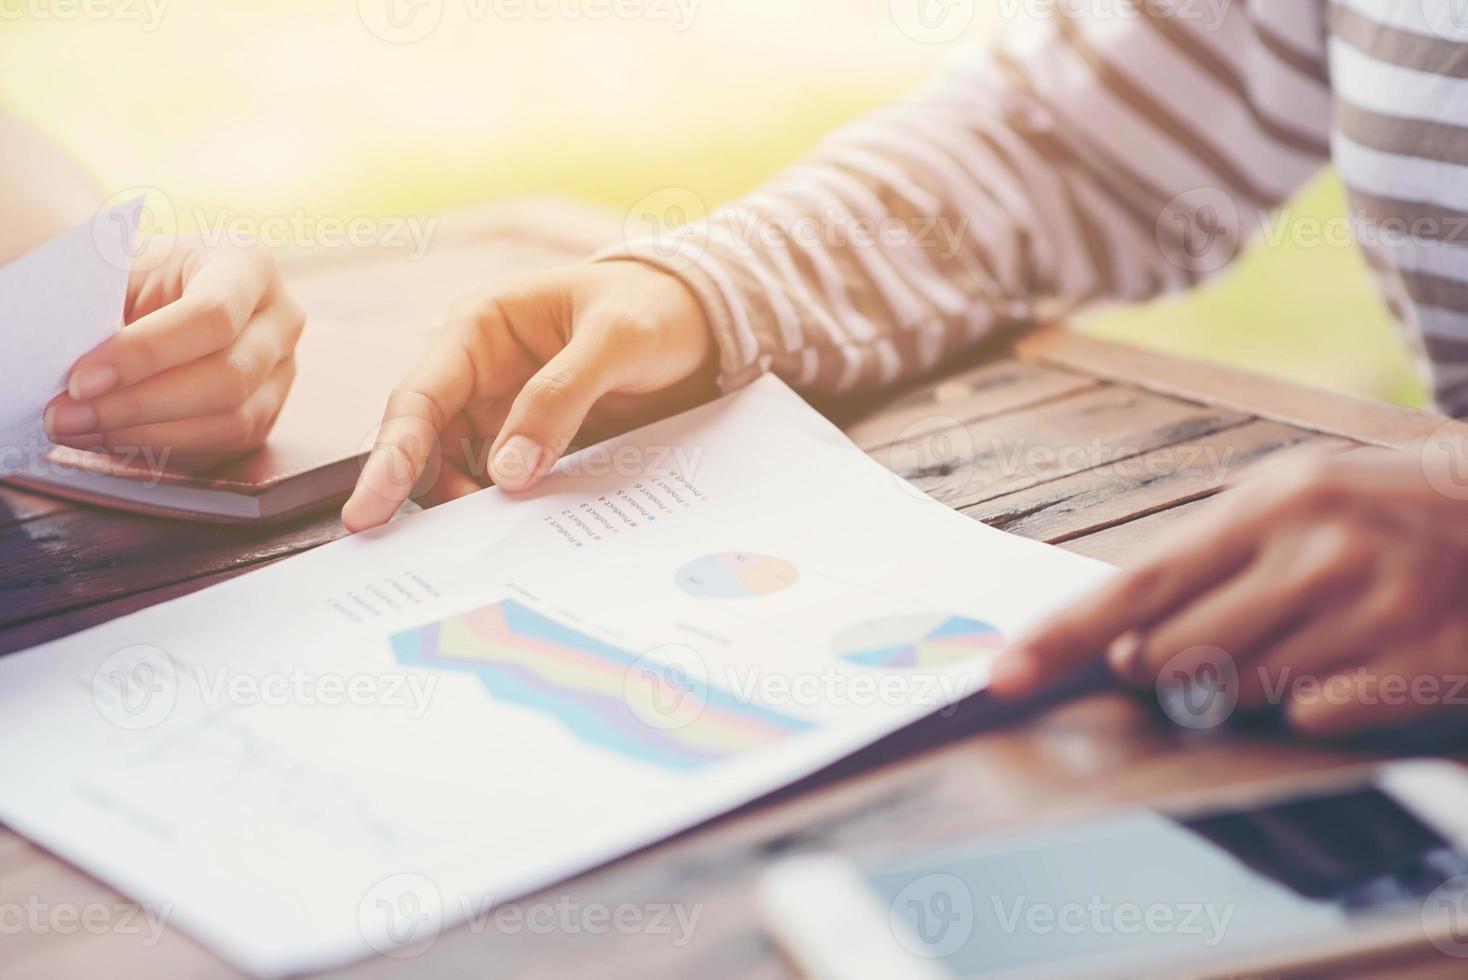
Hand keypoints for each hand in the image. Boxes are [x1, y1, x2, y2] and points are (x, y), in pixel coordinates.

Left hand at [43, 235, 304, 462]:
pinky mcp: (267, 415)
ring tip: (80, 429)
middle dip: (139, 404)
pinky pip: (223, 447)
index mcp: (248, 264)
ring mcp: (282, 373)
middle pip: (227, 377)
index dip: (146, 353)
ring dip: (147, 434)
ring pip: (231, 422)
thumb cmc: (138, 277)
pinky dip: (162, 449)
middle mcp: (280, 320)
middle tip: (67, 415)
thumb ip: (101, 301)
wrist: (160, 296)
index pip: (212, 315)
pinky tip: (110, 439)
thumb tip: (63, 353)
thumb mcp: (121, 266)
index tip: (79, 379)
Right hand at [341, 261, 716, 531]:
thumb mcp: (616, 339)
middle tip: (433, 551)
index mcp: (480, 329)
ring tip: (488, 544)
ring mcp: (505, 411)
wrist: (702, 321)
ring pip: (461, 471)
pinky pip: (506, 483)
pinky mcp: (535, 442)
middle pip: (428, 445)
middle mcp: (480, 373)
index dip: (391, 455)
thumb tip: (507, 471)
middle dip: (425, 494)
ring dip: (469, 508)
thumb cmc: (654, 307)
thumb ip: (561, 396)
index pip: (420, 397)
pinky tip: (521, 536)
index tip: (369, 509)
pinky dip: (506, 511)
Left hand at [991, 450, 1467, 736]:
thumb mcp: (1290, 500)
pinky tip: (1358, 654)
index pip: (1135, 586)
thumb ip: (1202, 565)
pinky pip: (1313, 719)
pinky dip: (1318, 702)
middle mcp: (1315, 552)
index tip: (1002, 675)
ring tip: (1311, 627)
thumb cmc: (1379, 512)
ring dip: (1254, 681)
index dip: (1062, 638)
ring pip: (1241, 695)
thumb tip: (1118, 647)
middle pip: (1173, 657)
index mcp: (1269, 503)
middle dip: (1167, 666)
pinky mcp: (1419, 666)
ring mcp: (1371, 609)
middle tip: (1225, 629)